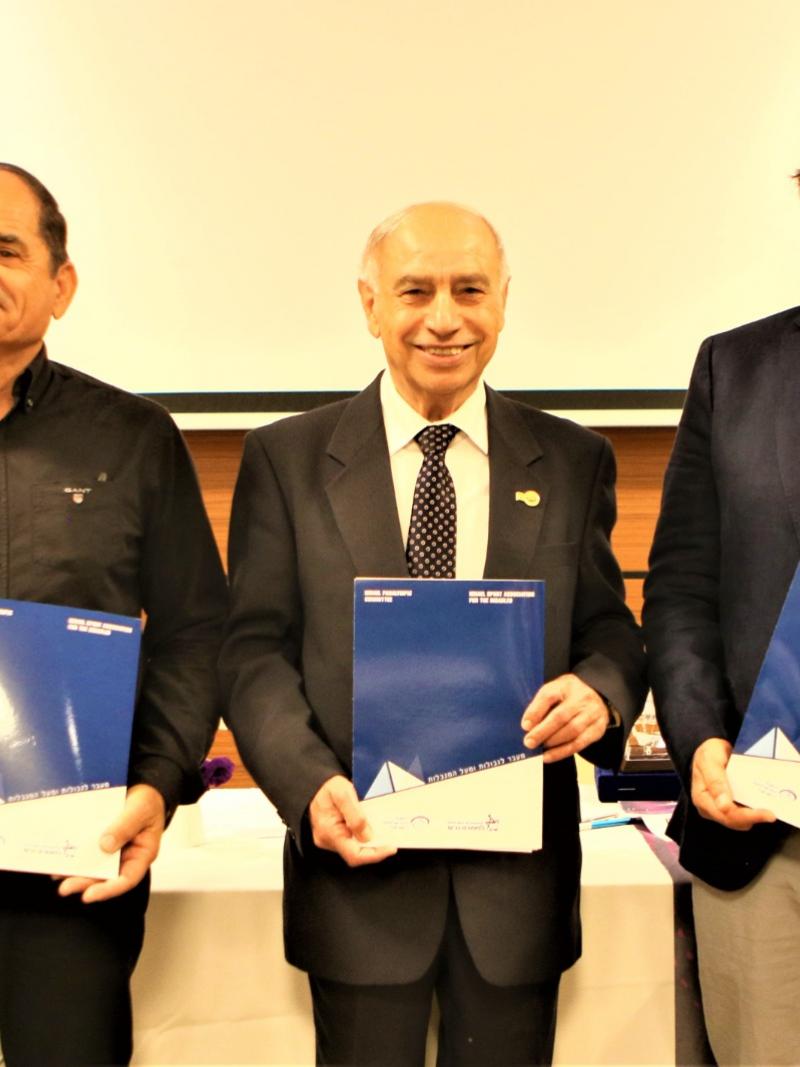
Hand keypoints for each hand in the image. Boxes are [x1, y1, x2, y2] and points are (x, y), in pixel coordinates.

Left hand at [57, 783, 165, 902]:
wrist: (143, 788)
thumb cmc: (148, 801)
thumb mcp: (141, 810)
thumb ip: (126, 826)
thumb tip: (105, 845)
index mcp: (142, 854)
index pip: (127, 879)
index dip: (108, 889)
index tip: (88, 895)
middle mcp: (126, 857)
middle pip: (106, 876)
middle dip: (85, 883)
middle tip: (65, 888)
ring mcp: (112, 851)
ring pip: (94, 867)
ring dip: (76, 873)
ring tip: (57, 875)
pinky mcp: (100, 842)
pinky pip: (87, 853)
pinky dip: (75, 857)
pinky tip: (60, 860)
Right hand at [308, 775, 396, 867]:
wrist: (315, 783)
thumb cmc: (327, 786)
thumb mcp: (343, 794)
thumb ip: (355, 816)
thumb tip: (368, 837)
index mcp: (328, 832)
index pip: (354, 855)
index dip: (374, 854)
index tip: (390, 847)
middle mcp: (327, 840)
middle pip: (355, 854)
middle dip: (375, 849)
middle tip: (391, 840)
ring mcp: (329, 840)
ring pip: (353, 849)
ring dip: (370, 843)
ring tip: (385, 835)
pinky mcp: (332, 836)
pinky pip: (350, 842)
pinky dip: (363, 838)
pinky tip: (373, 830)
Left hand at [521, 674, 610, 762]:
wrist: (597, 696)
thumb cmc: (568, 696)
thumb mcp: (554, 692)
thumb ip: (540, 706)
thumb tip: (528, 726)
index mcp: (566, 685)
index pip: (548, 696)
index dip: (535, 711)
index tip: (525, 726)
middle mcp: (582, 698)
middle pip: (561, 716)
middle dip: (543, 731)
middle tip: (529, 742)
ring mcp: (593, 713)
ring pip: (572, 731)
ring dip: (552, 742)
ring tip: (539, 749)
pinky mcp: (598, 729)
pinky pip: (579, 743)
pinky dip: (562, 752)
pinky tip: (549, 757)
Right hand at [691, 737, 775, 829]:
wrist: (712, 749)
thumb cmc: (709, 753)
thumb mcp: (709, 761)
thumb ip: (715, 781)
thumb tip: (723, 806)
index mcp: (702, 798)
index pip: (726, 814)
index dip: (747, 816)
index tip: (766, 814)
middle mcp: (710, 808)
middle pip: (734, 821)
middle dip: (753, 818)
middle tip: (771, 814)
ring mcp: (720, 809)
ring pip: (740, 821)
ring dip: (754, 816)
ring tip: (768, 809)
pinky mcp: (729, 808)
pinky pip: (743, 815)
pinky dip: (753, 812)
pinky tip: (761, 805)